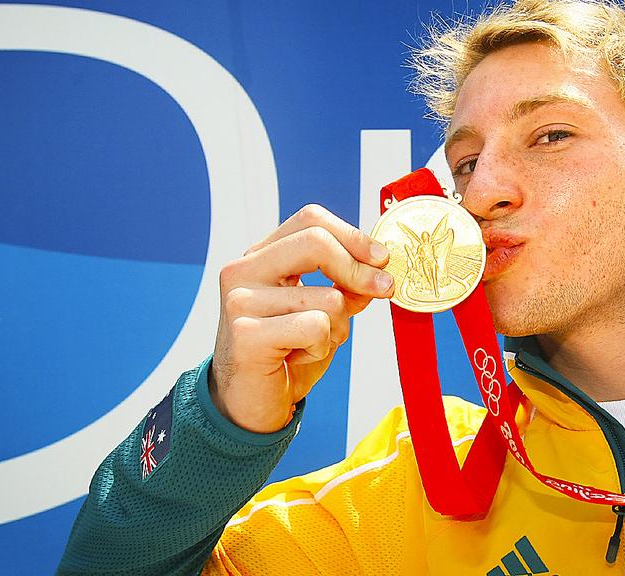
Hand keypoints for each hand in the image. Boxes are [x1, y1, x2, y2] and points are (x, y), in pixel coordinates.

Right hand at [209, 205, 393, 432]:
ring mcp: (240, 301)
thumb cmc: (285, 354)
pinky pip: (316, 328)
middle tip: (384, 289)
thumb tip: (378, 271)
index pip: (310, 220)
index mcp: (260, 257)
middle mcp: (242, 271)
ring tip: (310, 344)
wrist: (249, 405)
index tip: (382, 259)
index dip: (353, 235)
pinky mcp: (246, 334)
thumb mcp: (323, 313)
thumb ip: (345, 287)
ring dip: (337, 327)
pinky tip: (296, 357)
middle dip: (359, 269)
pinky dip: (320, 347)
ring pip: (327, 297)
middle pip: (316, 242)